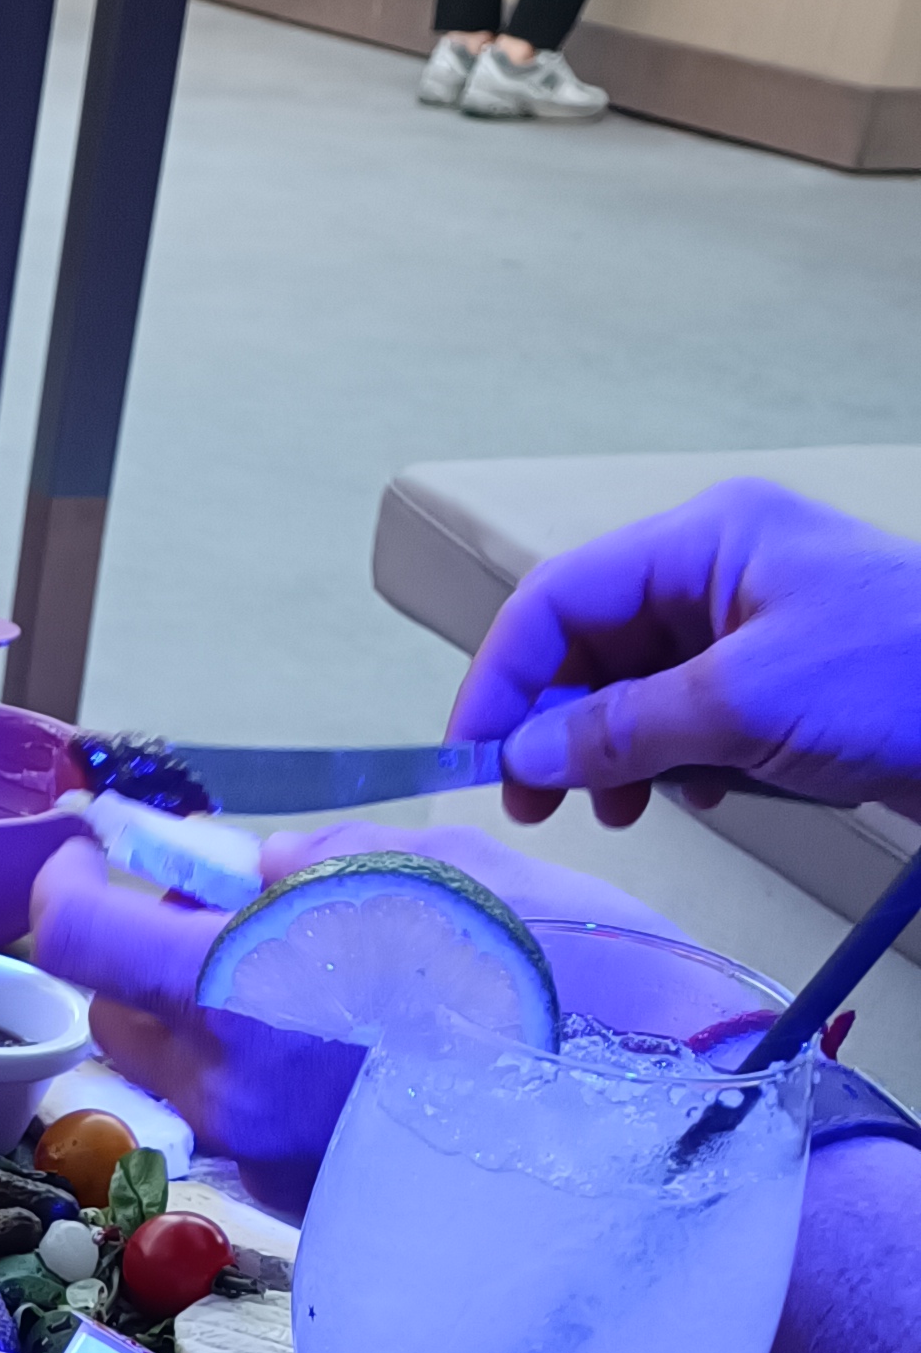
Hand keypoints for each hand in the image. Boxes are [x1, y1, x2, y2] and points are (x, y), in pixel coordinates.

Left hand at [27, 819, 693, 1211]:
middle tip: (222, 911)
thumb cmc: (571, 993)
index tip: (92, 854)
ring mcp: (259, 1158)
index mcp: (242, 991)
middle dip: (144, 954)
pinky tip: (347, 1050)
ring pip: (175, 1074)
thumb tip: (257, 863)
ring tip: (302, 980)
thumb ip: (328, 860)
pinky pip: (239, 1124)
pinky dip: (257, 1076)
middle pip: (115, 1011)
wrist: (657, 1149)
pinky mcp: (301, 1203)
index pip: (76, 937)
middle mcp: (226, 1087)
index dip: (67, 884)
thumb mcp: (452, 876)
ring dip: (202, 1018)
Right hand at [449, 479, 920, 829]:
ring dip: (610, 754)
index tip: (475, 758)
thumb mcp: (745, 704)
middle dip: (555, 726)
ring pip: (633, 689)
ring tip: (620, 813)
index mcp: (705, 539)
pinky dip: (670, 762)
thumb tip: (524, 758)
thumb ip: (622, 729)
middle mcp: (719, 570)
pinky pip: (686, 718)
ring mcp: (751, 625)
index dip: (502, 677)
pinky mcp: (778, 682)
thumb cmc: (900, 681)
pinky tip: (694, 797)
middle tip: (536, 806)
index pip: (558, 597)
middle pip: (589, 644)